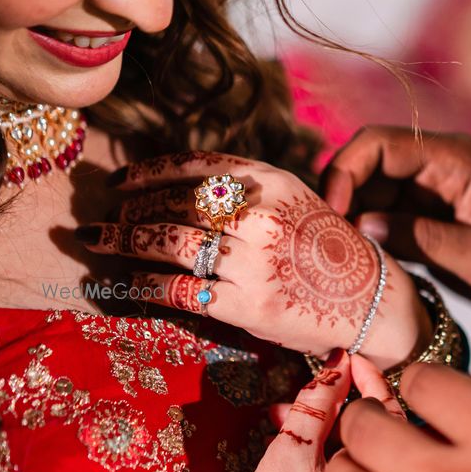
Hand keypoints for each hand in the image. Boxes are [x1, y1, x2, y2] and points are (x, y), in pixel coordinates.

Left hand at [81, 151, 430, 368]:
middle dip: (130, 211)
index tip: (119, 180)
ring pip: (170, 242)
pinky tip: (130, 283)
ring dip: (125, 241)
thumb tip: (179, 190)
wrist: (371, 300)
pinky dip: (147, 285)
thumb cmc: (329, 252)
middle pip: (176, 204)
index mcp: (273, 182)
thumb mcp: (296, 202)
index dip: (149, 171)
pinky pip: (180, 288)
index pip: (196, 167)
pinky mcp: (248, 304)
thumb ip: (248, 191)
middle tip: (102, 219)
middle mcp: (262, 215)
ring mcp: (254, 261)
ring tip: (99, 242)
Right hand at [210, 350, 406, 471]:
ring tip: (287, 415)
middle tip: (325, 384)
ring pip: (365, 456)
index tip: (351, 361)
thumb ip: (316, 402)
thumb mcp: (289, 451)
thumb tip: (338, 365)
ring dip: (331, 428)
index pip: (391, 419)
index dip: (371, 382)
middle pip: (383, 436)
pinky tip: (297, 443)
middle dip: (349, 403)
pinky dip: (332, 455)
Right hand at [322, 127, 470, 324]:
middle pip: (367, 167)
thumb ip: (427, 240)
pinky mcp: (429, 223)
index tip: (332, 215)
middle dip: (339, 199)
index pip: (381, 145)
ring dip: (349, 222)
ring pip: (370, 195)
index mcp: (456, 162)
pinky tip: (355, 267)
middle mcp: (438, 170)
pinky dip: (366, 239)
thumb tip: (362, 224)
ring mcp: (431, 196)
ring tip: (334, 262)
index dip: (346, 171)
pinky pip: (384, 220)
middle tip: (323, 245)